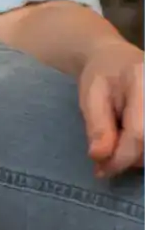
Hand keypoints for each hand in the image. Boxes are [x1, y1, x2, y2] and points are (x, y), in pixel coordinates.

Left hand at [80, 38, 143, 178]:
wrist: (117, 58)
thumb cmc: (101, 76)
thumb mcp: (90, 96)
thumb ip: (97, 125)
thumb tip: (100, 157)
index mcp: (142, 80)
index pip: (139, 133)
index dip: (121, 157)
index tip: (102, 170)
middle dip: (129, 159)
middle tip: (105, 162)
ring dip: (138, 156)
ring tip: (115, 149)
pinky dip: (142, 149)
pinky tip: (128, 146)